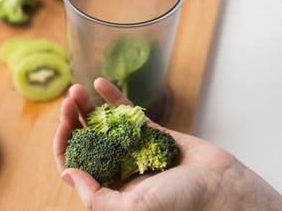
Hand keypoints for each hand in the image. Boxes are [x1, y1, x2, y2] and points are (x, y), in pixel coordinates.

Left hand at [53, 78, 281, 210]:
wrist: (219, 188)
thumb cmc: (180, 205)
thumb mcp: (132, 210)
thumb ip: (97, 197)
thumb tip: (68, 173)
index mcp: (110, 190)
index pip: (75, 166)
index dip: (63, 145)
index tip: (62, 125)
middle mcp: (118, 168)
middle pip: (86, 141)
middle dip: (73, 120)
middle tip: (68, 102)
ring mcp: (134, 148)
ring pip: (103, 124)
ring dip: (88, 107)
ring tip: (76, 91)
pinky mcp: (151, 132)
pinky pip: (128, 113)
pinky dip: (113, 97)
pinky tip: (100, 83)